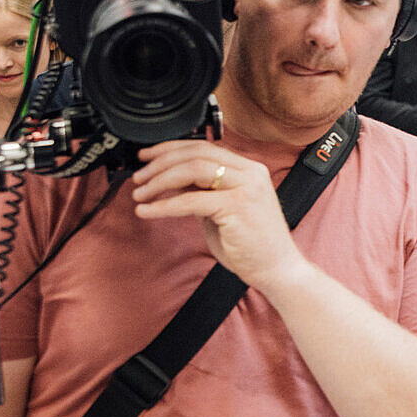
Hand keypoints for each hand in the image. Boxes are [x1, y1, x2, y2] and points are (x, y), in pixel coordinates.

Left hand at [131, 140, 306, 294]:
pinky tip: (147, 211)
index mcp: (249, 169)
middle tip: (139, 177)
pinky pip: (191, 200)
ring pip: (192, 170)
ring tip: (140, 194)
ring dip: (159, 181)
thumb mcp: (222, 209)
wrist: (277, 269)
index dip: (170, 149)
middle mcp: (251, 173)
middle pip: (196, 154)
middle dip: (160, 163)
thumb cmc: (252, 244)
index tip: (147, 156)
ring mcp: (246, 187)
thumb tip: (171, 179)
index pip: (204, 147)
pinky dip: (163, 205)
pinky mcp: (238, 206)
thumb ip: (203, 191)